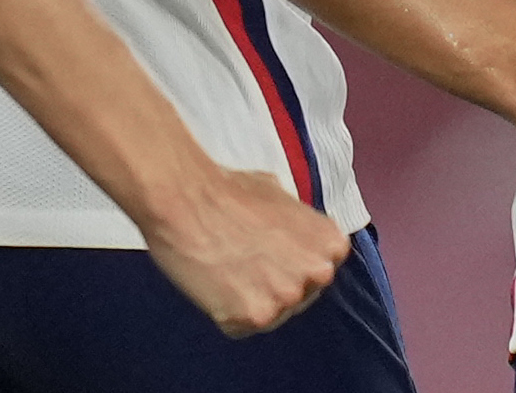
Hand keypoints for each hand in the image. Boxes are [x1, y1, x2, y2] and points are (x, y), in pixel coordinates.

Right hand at [138, 167, 351, 337]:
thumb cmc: (227, 189)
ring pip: (273, 313)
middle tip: (247, 262)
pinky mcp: (255, 317)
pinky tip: (215, 283)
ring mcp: (287, 298)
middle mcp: (316, 273)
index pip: (323, 268)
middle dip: (278, 282)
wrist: (186, 198)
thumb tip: (292, 234)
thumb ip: (298, 224)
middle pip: (301, 294)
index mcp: (329, 243)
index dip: (295, 262)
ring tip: (227, 269)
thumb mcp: (281, 194)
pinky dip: (227, 312)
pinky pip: (243, 326)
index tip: (275, 255)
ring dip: (253, 298)